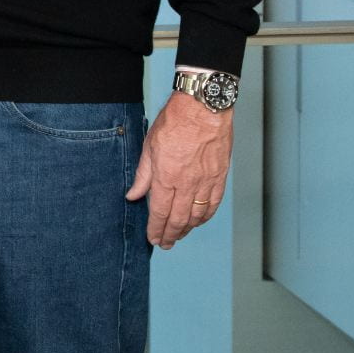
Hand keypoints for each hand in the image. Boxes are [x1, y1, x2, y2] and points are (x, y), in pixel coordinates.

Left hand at [127, 91, 233, 248]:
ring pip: (197, 215)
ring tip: (179, 235)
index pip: (159, 213)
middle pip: (179, 219)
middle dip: (170, 235)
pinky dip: (205, 216)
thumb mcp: (149, 146)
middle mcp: (187, 184)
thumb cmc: (174, 122)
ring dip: (187, 229)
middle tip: (165, 244)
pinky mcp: (220, 177)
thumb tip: (134, 195)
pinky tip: (199, 220)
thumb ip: (143, 175)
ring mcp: (206, 182)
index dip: (155, 229)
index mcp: (166, 177)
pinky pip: (213, 204)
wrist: (203, 109)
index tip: (152, 239)